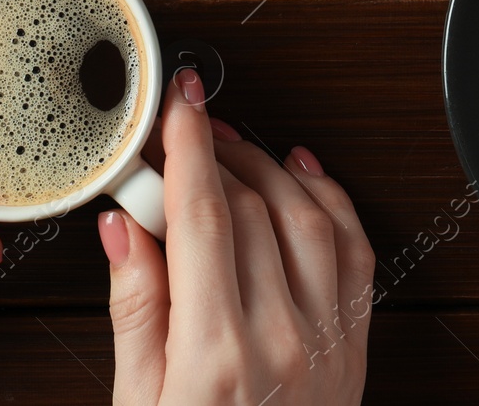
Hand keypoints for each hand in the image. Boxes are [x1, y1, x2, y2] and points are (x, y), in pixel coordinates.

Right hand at [100, 71, 374, 404]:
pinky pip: (355, 249)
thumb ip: (135, 306)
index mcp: (215, 354)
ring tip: (232, 148)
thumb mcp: (136, 403)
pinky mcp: (355, 347)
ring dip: (270, 167)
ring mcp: (328, 342)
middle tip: (183, 134)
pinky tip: (301, 175)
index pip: (204, 215)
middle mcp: (282, 340)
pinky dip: (330, 199)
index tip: (178, 101)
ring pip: (308, 214)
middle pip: (253, 206)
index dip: (188, 145)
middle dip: (215, 153)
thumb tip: (122, 225)